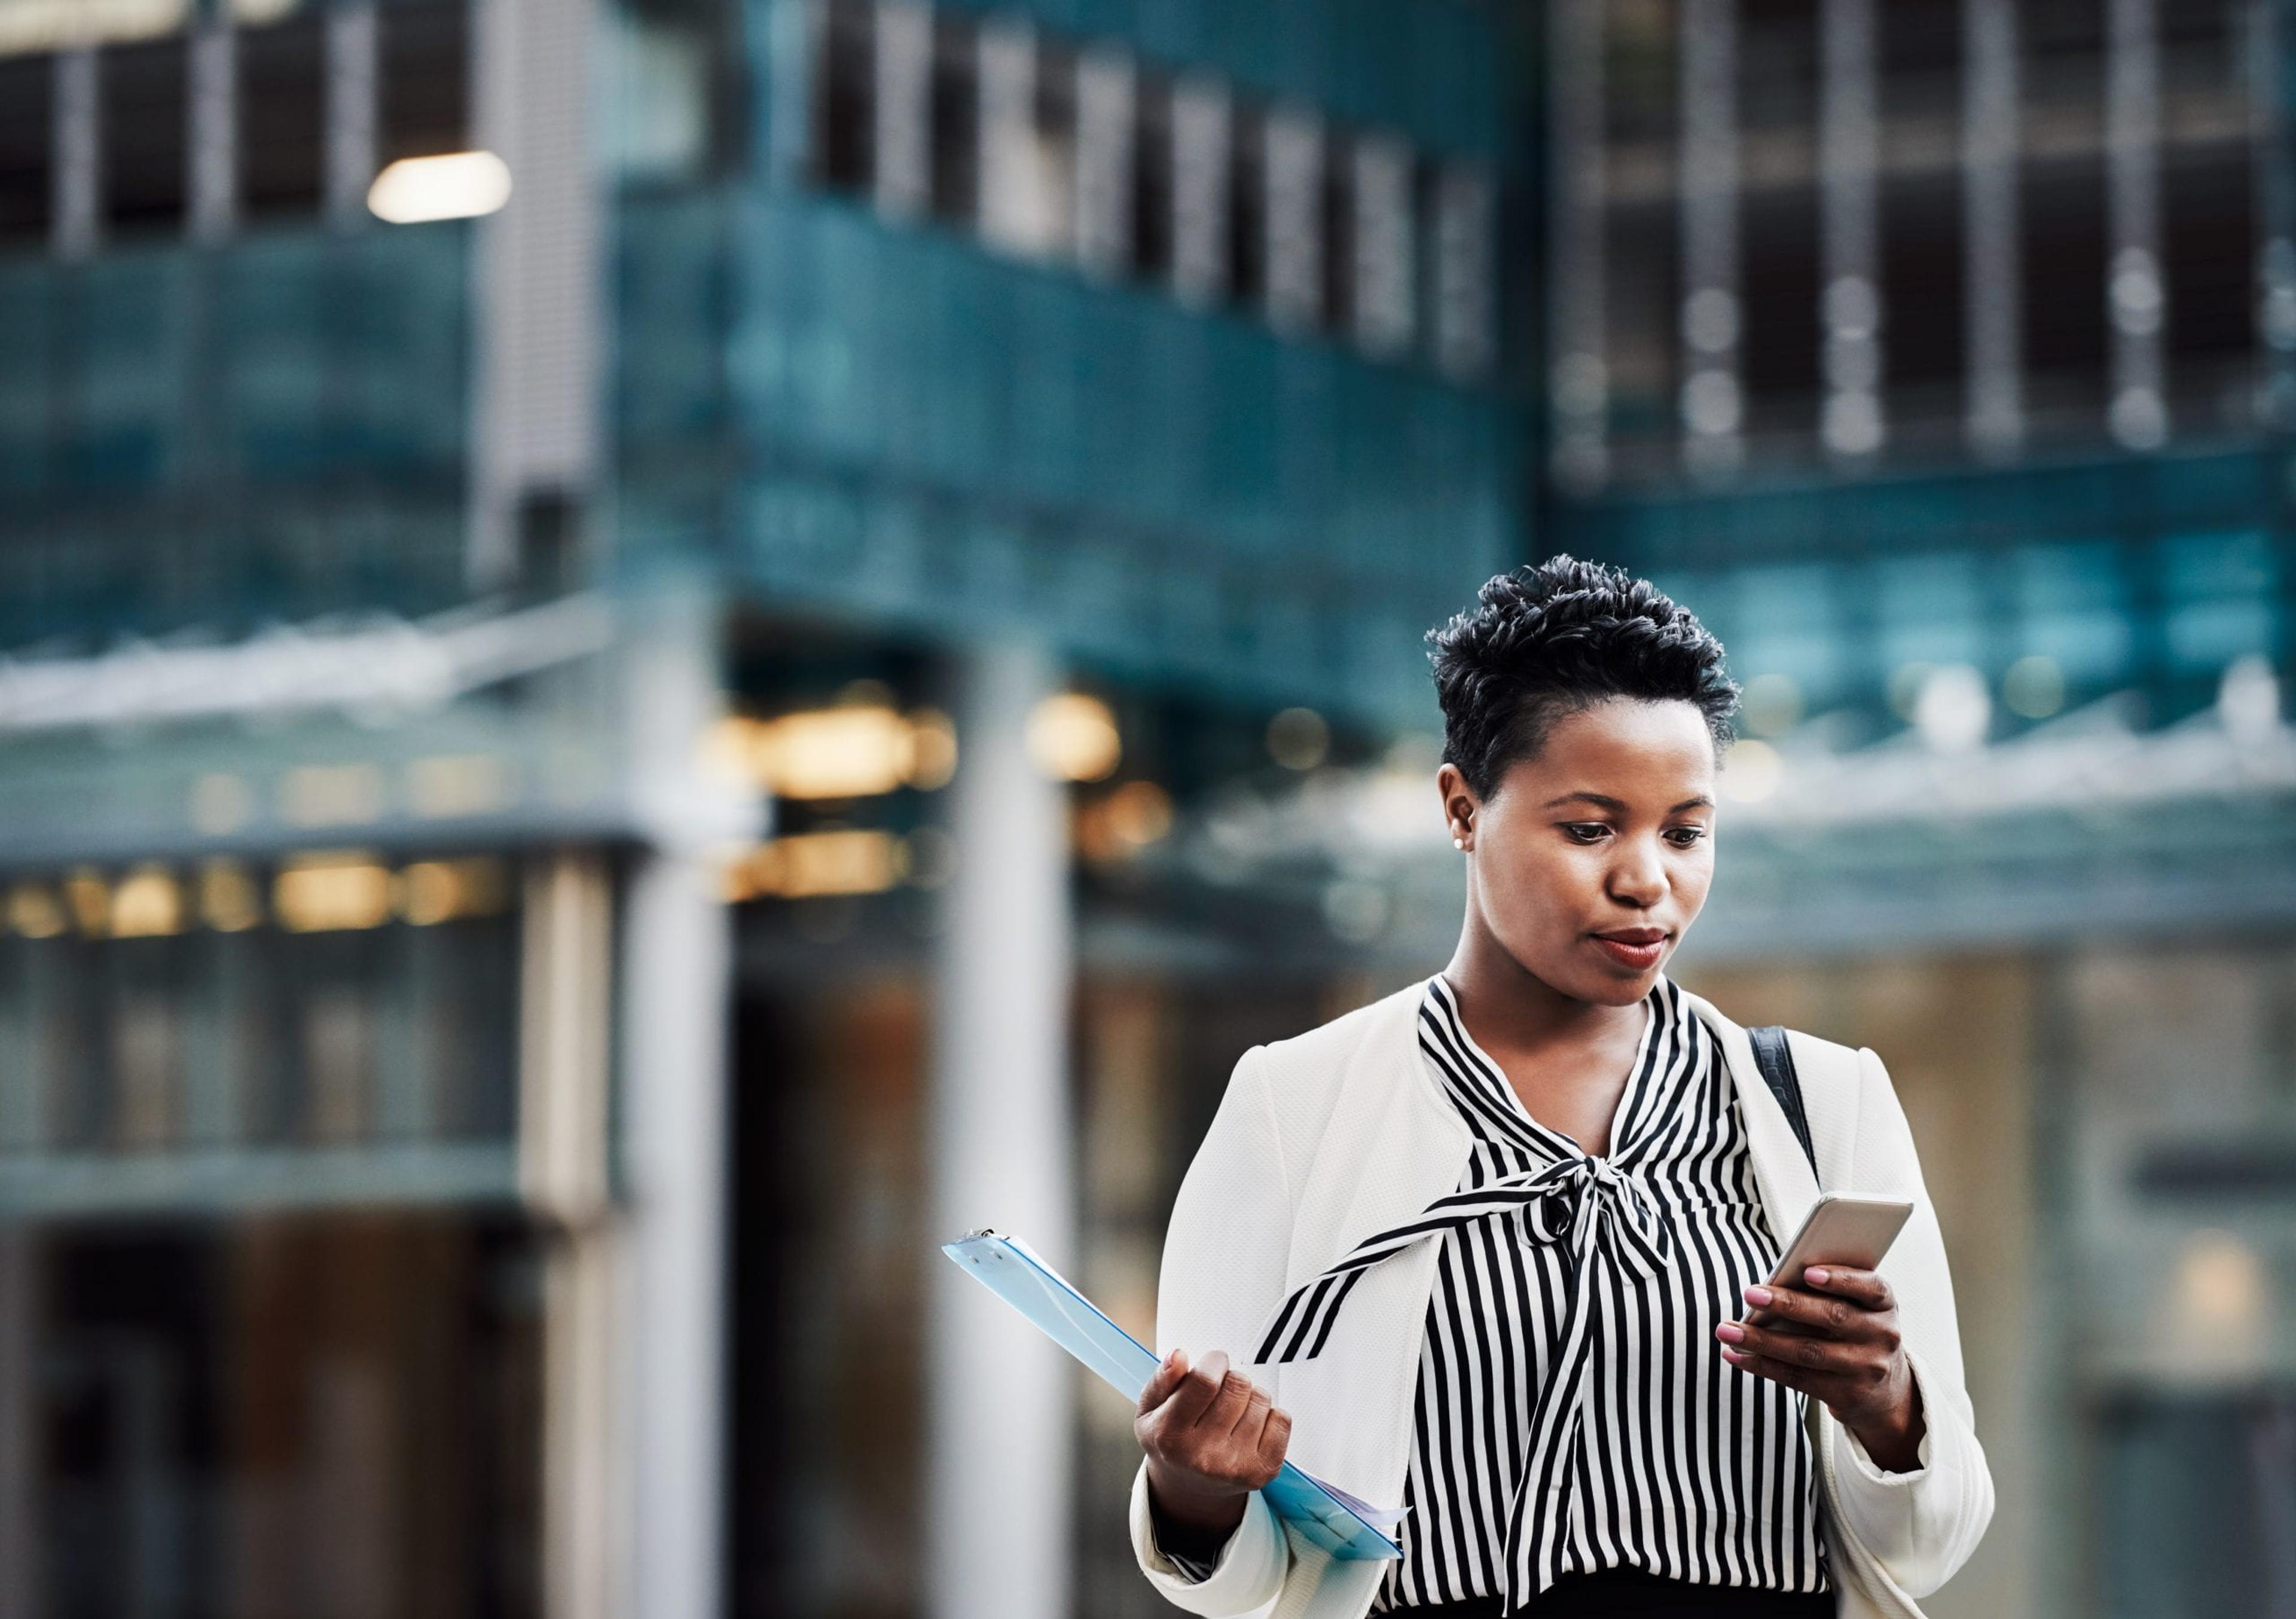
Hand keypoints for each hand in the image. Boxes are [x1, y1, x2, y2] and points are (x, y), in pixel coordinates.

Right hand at [1135, 1348, 1292, 1552]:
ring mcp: (1236, 1466)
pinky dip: (1269, 1415)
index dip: (1214, 1361)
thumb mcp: (1150, 1410)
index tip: (1213, 1363)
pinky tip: (1249, 1426)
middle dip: (1230, 1378)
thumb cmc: (1171, 1440)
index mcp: (1170, 1436)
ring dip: (1249, 1397)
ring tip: (1232, 1413)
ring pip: (1261, 1397)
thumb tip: (1178, 1356)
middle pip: (1237, 1383)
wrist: (1190, 1488)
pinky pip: (1282, 1418)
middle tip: (1219, 1394)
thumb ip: (1162, 1379)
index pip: (1205, 1380)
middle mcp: (1203, 1456)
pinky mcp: (1263, 1471)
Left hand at [1714, 1265, 1925, 1472]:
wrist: (1886, 1391)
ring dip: (1762, 1340)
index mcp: (1884, 1304)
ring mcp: (1867, 1368)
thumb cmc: (1856, 1330)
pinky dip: (1762, 1365)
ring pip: (1809, 1351)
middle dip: (1788, 1305)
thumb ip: (1829, 1292)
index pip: (1870, 1287)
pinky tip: (1735, 1355)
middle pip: (1833, 1317)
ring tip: (1727, 1330)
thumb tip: (1773, 1285)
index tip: (1808, 1272)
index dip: (1841, 1279)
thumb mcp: (1857, 1307)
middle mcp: (1882, 1335)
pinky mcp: (1846, 1395)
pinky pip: (1798, 1379)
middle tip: (1750, 1294)